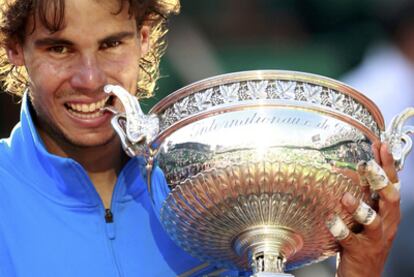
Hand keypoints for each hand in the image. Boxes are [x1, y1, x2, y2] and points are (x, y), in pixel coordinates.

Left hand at [328, 142, 400, 276]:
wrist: (364, 275)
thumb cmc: (364, 241)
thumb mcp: (370, 215)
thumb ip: (368, 194)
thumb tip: (362, 167)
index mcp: (388, 213)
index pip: (393, 184)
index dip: (388, 165)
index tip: (381, 145)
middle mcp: (386, 224)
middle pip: (390, 200)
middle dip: (381, 181)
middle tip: (369, 165)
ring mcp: (373, 239)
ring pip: (373, 222)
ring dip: (361, 208)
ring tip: (347, 197)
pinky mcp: (359, 251)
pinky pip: (350, 240)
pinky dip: (341, 229)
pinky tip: (331, 220)